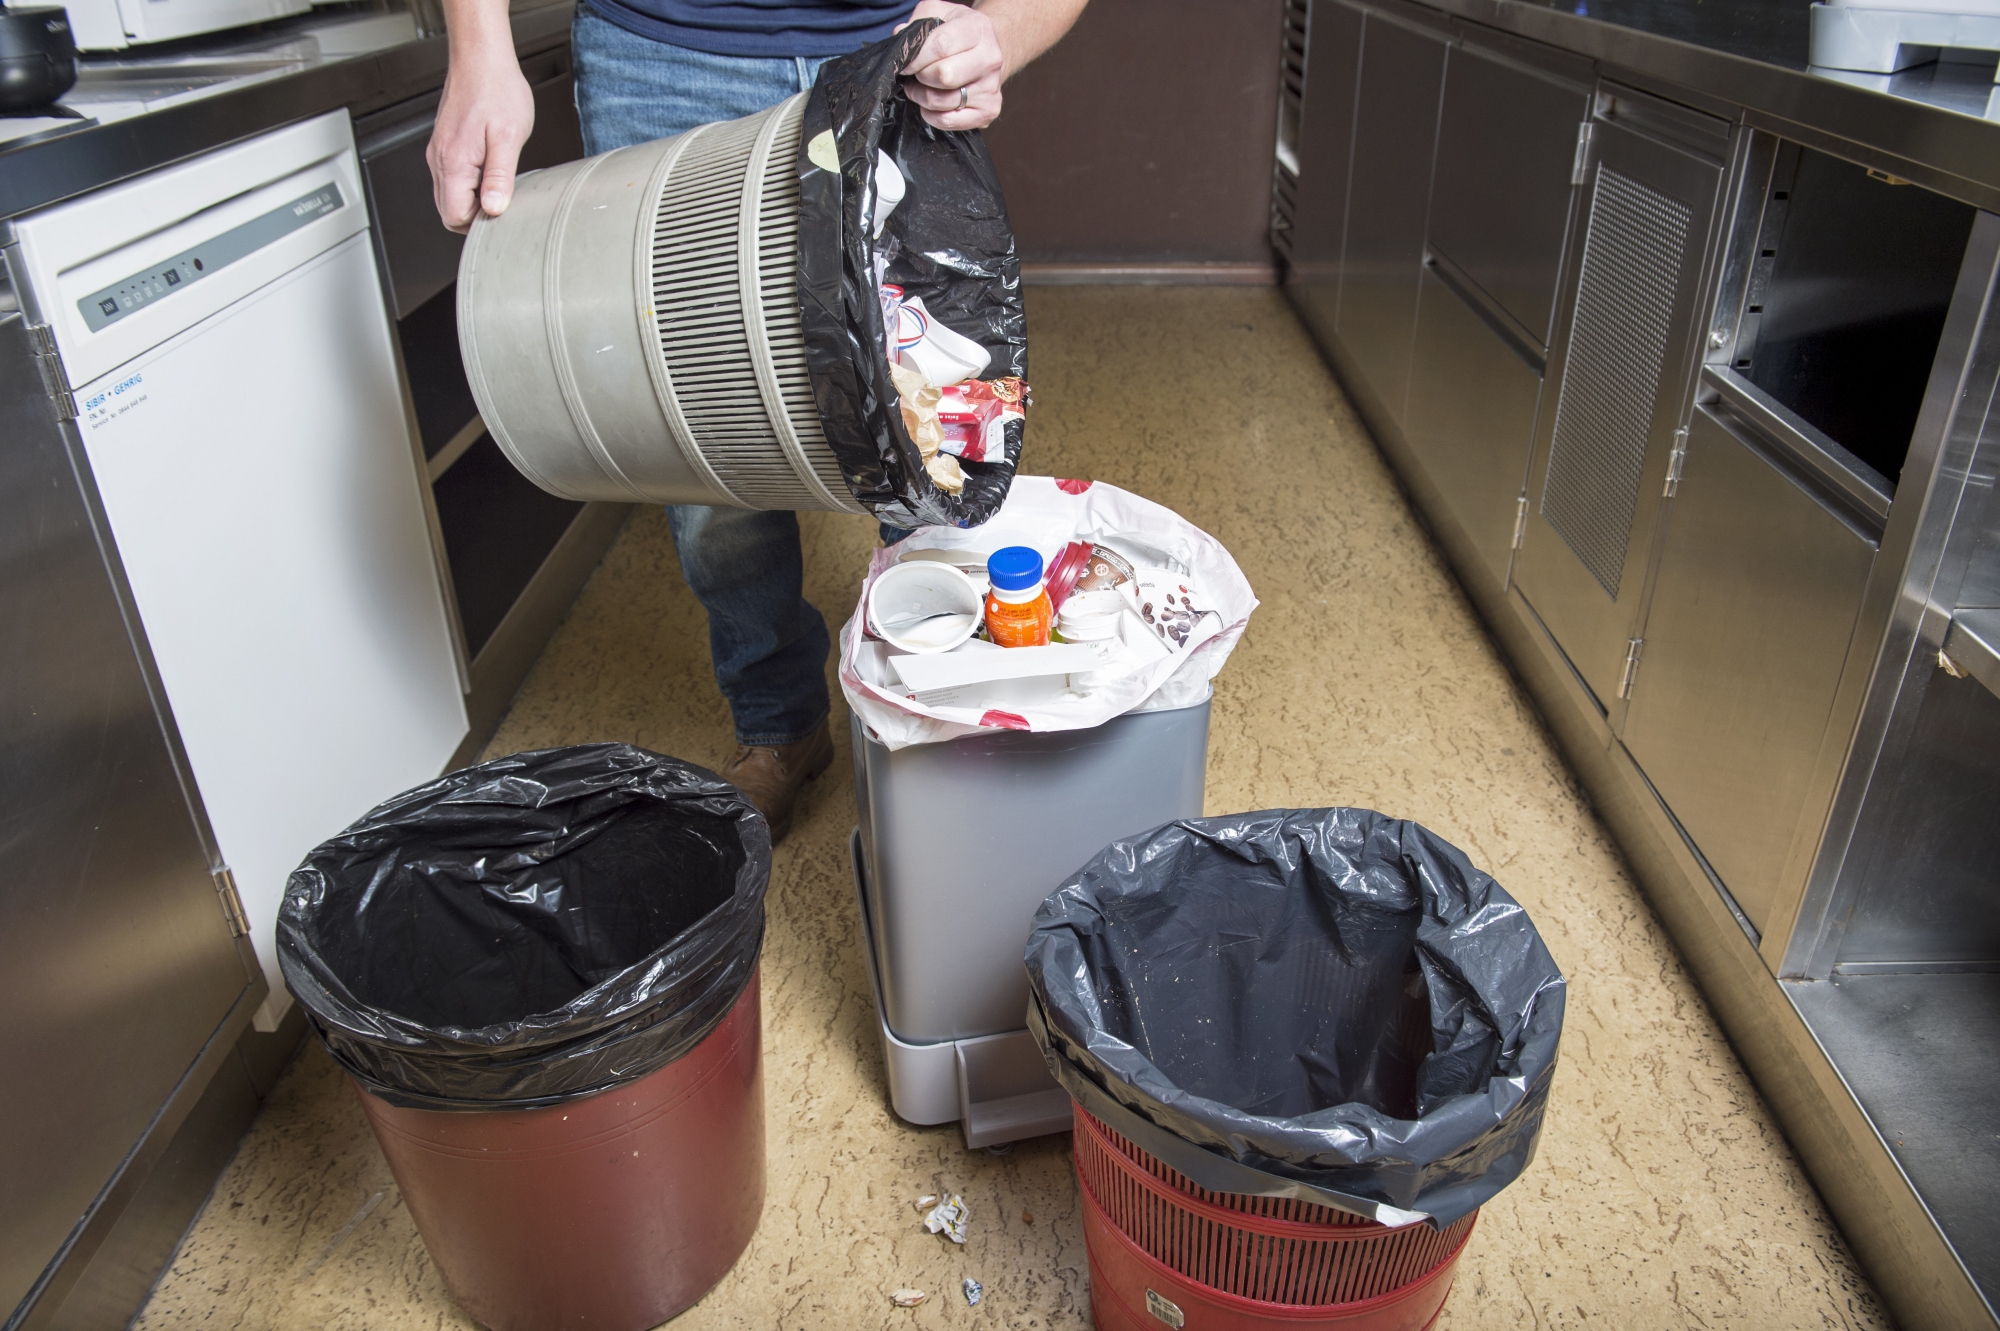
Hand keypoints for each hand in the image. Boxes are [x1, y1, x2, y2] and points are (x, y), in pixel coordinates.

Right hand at [427, 46, 534, 231]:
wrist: (481, 59)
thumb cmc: (497, 90)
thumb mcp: (509, 138)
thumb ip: (500, 178)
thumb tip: (494, 210)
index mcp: (453, 163)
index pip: (454, 216)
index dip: (480, 222)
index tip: (502, 211)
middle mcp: (439, 160)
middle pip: (449, 210)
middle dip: (475, 215)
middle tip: (503, 200)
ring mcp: (439, 152)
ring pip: (449, 195)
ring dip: (473, 199)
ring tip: (499, 180)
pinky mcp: (445, 145)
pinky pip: (451, 178)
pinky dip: (469, 184)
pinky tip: (490, 169)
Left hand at [897, 1, 1004, 130]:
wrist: (987, 53)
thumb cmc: (959, 33)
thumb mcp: (940, 14)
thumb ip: (918, 21)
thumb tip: (900, 38)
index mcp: (979, 29)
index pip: (942, 45)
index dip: (916, 57)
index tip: (906, 62)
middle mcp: (990, 59)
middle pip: (944, 76)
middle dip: (920, 76)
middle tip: (915, 74)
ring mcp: (992, 88)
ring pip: (943, 101)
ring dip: (922, 97)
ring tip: (920, 87)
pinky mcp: (989, 111)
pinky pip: (948, 121)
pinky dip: (931, 115)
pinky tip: (932, 104)